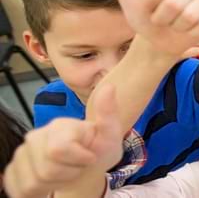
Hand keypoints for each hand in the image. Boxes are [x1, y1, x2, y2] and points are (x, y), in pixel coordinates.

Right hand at [3, 84, 122, 197]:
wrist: (84, 169)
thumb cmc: (97, 150)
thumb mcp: (110, 135)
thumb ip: (108, 113)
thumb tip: (109, 85)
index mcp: (58, 126)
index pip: (58, 149)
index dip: (79, 159)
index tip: (90, 156)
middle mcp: (35, 136)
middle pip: (47, 169)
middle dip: (69, 173)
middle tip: (79, 166)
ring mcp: (21, 154)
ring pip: (35, 182)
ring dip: (58, 183)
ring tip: (68, 172)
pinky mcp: (13, 171)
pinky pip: (24, 190)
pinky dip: (43, 191)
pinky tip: (53, 181)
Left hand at [99, 0, 198, 57]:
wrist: (156, 41)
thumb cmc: (142, 15)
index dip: (152, 2)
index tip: (148, 5)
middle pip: (175, 3)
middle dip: (161, 18)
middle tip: (158, 19)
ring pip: (190, 16)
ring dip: (175, 27)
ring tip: (172, 26)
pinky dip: (190, 33)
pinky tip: (185, 31)